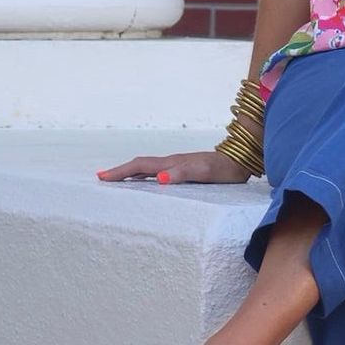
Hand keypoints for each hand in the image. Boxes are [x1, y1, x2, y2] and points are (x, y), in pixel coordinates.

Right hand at [95, 149, 257, 184]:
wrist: (241, 160)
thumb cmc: (224, 169)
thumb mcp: (204, 171)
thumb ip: (182, 173)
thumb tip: (158, 178)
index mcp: (172, 163)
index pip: (141, 166)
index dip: (121, 171)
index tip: (102, 177)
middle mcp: (172, 163)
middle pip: (140, 165)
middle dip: (121, 171)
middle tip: (102, 179)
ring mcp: (178, 165)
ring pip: (148, 169)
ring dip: (131, 174)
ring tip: (117, 182)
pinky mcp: (186, 170)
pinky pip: (159, 173)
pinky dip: (146, 177)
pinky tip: (147, 184)